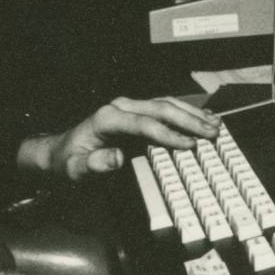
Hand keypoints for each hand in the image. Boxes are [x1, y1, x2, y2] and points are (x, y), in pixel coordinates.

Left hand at [18, 96, 220, 181]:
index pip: (145, 123)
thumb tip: (117, 157)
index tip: (190, 146)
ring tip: (215, 125)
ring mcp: (129, 108)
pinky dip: (185, 112)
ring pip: (165, 104)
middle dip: (189, 120)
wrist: (59, 153)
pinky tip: (202, 118)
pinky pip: (163, 108)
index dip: (169, 134)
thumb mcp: (74, 170)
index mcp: (108, 118)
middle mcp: (120, 107)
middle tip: (212, 134)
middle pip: (160, 108)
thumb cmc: (68, 163)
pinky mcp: (135, 113)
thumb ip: (93, 165)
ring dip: (192, 114)